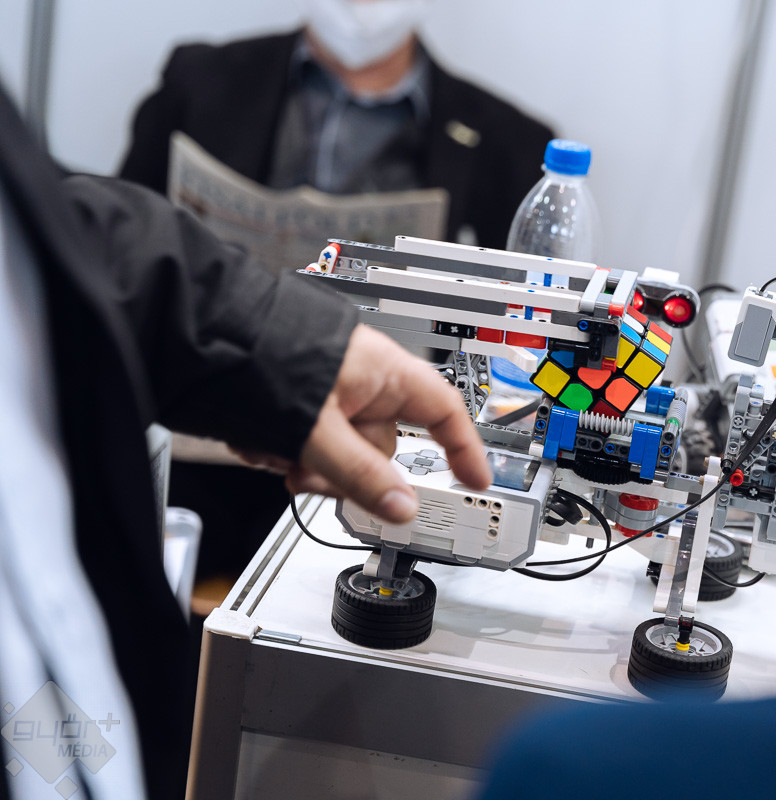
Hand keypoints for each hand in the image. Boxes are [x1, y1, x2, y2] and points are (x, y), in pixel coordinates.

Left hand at [243, 325, 491, 522]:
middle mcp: (363, 381)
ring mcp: (331, 392)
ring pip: (341, 451)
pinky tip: (260, 442)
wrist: (201, 335)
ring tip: (274, 453)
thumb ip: (361, 475)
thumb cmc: (260, 356)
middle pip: (381, 446)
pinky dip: (287, 452)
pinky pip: (311, 443)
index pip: (443, 412)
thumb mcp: (318, 429)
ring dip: (309, 465)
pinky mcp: (300, 402)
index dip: (464, 447)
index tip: (476, 479)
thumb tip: (401, 509)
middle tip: (312, 475)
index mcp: (384, 371)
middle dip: (346, 471)